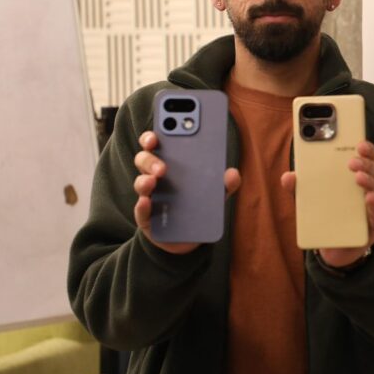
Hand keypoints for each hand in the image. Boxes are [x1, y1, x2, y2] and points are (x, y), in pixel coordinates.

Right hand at [133, 131, 240, 254]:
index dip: (153, 136)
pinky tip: (148, 202)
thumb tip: (233, 173)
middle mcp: (154, 177)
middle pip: (144, 160)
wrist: (188, 239)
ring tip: (155, 179)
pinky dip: (142, 206)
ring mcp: (148, 197)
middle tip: (163, 165)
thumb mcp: (215, 194)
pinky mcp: (146, 218)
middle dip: (151, 158)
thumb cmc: (198, 206)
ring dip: (145, 180)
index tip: (156, 134)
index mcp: (170, 163)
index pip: (156, 144)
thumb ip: (224, 184)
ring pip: (140, 182)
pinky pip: (140, 211)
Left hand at [281, 140, 373, 268]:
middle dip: (366, 164)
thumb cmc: (328, 217)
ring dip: (369, 181)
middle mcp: (369, 191)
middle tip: (352, 161)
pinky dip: (373, 205)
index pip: (367, 160)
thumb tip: (287, 177)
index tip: (360, 142)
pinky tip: (367, 199)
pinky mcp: (372, 227)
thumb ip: (300, 189)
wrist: (334, 248)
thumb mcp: (311, 201)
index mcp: (357, 179)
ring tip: (357, 177)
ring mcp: (372, 209)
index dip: (367, 149)